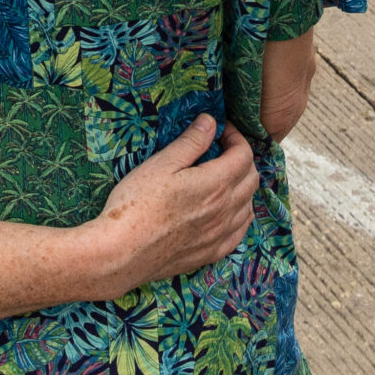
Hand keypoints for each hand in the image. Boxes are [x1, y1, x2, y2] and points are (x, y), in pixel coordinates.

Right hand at [86, 115, 258, 292]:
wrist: (122, 253)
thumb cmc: (136, 204)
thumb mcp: (160, 164)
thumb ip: (190, 142)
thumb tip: (210, 121)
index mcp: (215, 184)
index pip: (243, 155)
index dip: (235, 137)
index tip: (220, 130)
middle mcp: (225, 210)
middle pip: (252, 179)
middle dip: (242, 158)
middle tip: (221, 150)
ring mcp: (220, 234)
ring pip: (249, 205)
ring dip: (242, 186)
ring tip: (223, 178)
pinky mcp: (212, 253)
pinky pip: (240, 232)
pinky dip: (240, 215)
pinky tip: (226, 212)